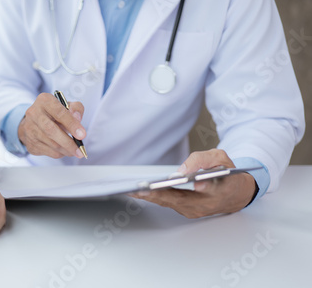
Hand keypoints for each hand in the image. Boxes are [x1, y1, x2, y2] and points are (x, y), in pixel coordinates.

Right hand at [18, 93, 86, 158]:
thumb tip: (77, 118)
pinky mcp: (30, 142)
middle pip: (51, 130)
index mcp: (44, 100)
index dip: (71, 124)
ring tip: (76, 151)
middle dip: (68, 142)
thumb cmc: (55, 112)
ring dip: (66, 150)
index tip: (82, 135)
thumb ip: (76, 108)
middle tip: (80, 150)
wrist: (36, 121)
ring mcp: (29, 129)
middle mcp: (34, 113)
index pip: (59, 113)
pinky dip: (59, 153)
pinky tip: (65, 151)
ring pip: (50, 143)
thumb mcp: (67, 105)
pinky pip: (47, 151)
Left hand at [131, 149, 256, 217]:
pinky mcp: (187, 211)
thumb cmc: (228, 174)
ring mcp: (196, 210)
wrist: (236, 194)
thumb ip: (203, 159)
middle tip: (138, 188)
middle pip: (180, 199)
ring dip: (150, 197)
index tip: (193, 183)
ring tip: (132, 189)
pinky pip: (168, 204)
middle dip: (157, 194)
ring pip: (170, 204)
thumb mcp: (220, 158)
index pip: (211, 189)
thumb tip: (183, 169)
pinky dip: (154, 198)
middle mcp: (206, 204)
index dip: (202, 187)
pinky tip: (140, 192)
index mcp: (220, 189)